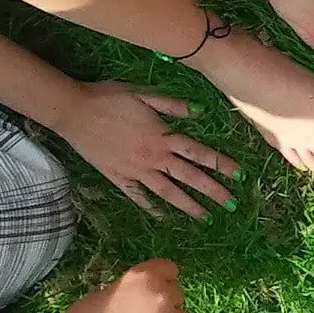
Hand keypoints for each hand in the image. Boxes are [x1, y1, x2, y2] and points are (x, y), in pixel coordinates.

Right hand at [52, 81, 238, 219]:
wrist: (74, 111)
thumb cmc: (109, 98)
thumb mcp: (144, 95)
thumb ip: (173, 106)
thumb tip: (201, 112)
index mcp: (162, 136)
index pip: (199, 153)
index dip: (220, 164)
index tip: (239, 176)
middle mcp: (153, 157)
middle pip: (189, 177)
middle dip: (212, 192)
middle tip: (230, 205)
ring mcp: (136, 170)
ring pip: (167, 192)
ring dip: (188, 206)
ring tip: (205, 217)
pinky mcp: (118, 178)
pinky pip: (138, 196)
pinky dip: (151, 208)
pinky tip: (163, 217)